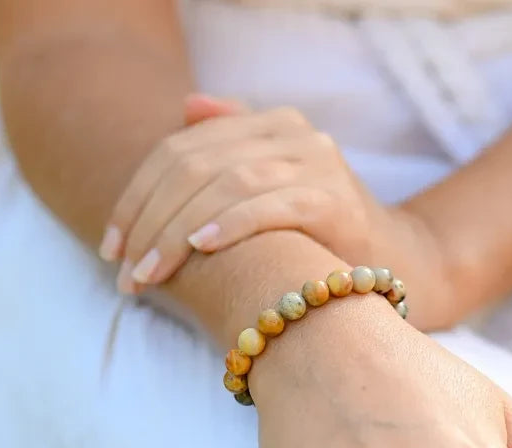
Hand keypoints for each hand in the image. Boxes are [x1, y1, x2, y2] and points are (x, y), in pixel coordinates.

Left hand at [99, 95, 449, 327]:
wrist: (398, 264)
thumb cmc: (323, 235)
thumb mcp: (274, 189)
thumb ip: (233, 148)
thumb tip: (187, 108)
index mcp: (269, 125)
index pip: (181, 149)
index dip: (137, 196)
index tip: (112, 247)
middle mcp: (292, 133)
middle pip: (194, 165)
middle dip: (148, 220)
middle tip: (124, 272)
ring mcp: (317, 163)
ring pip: (225, 184)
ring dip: (176, 232)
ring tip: (148, 276)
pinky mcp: (335, 199)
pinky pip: (270, 204)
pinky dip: (231, 224)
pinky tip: (201, 248)